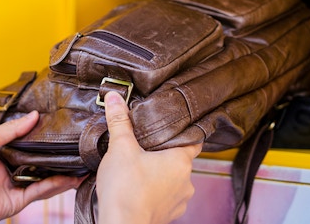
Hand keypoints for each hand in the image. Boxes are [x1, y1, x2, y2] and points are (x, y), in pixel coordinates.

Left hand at [0, 111, 82, 223]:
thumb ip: (12, 129)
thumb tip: (33, 116)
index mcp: (0, 152)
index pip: (27, 142)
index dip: (42, 136)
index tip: (59, 128)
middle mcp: (9, 168)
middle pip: (38, 160)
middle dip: (56, 155)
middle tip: (75, 145)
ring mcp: (14, 185)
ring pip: (44, 177)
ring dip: (62, 171)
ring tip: (80, 162)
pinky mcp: (18, 201)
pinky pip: (41, 191)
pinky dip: (56, 185)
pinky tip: (70, 178)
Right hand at [96, 91, 201, 223]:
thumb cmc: (125, 189)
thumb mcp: (120, 148)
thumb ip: (119, 121)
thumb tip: (115, 98)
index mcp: (180, 162)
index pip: (194, 140)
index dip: (185, 130)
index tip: (176, 123)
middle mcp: (186, 182)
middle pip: (180, 160)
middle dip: (164, 153)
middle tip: (146, 144)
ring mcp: (179, 201)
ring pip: (173, 180)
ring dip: (160, 174)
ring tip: (139, 167)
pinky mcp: (167, 215)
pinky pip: (165, 197)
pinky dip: (155, 191)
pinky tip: (139, 187)